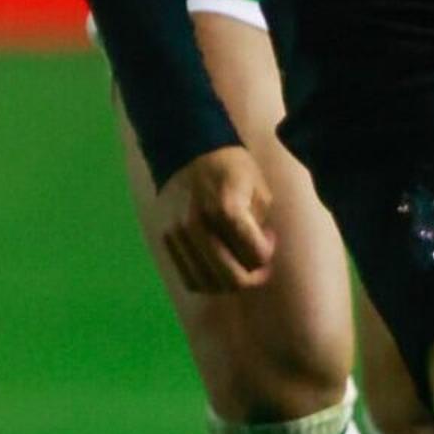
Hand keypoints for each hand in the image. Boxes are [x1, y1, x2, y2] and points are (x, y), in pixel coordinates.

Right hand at [149, 146, 274, 294]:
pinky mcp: (165, 241)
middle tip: (260, 267)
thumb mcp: (259, 190)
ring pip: (209, 283)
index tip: (268, 238)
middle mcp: (198, 226)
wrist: (187, 150)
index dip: (268, 252)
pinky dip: (208, 282)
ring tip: (238, 266)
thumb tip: (257, 259)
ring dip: (230, 282)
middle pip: (232, 278)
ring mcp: (178, 236)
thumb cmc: (231, 168)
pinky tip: (218, 269)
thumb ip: (261, 228)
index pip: (256, 255)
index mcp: (226, 209)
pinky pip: (189, 278)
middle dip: (254, 278)